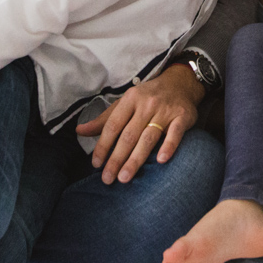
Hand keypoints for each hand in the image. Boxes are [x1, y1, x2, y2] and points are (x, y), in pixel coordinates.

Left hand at [75, 63, 202, 183]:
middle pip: (129, 135)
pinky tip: (161, 160)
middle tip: (108, 179)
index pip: (113, 125)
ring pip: (148, 137)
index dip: (103, 145)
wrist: (180, 83)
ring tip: (125, 177)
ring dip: (136, 159)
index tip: (96, 164)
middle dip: (116, 158)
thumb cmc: (148, 97)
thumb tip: (79, 131)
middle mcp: (147, 104)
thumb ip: (104, 120)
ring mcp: (165, 111)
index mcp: (130, 99)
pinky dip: (169, 146)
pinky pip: (175, 133)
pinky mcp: (183, 117)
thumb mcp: (125, 103)